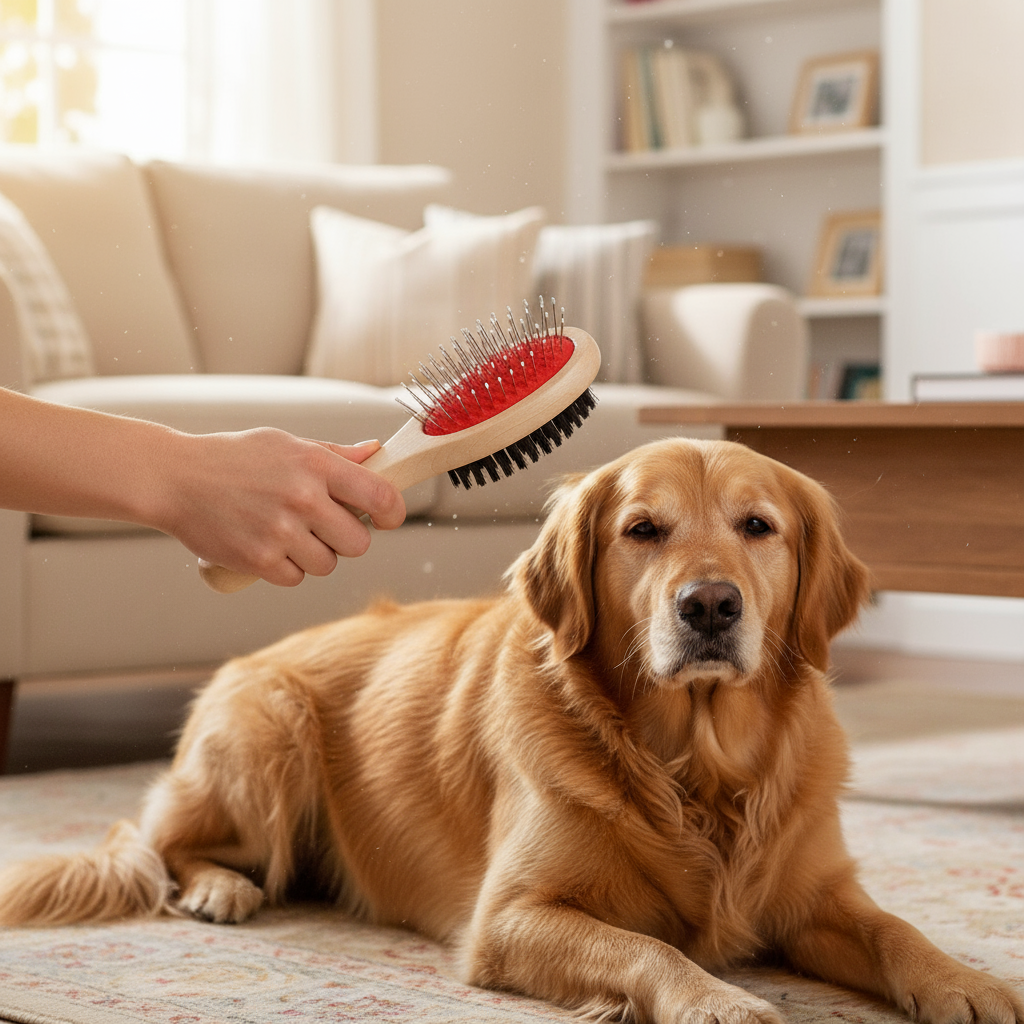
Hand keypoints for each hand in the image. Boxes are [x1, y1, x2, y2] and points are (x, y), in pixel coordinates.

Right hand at [158, 428, 405, 586]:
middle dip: (347, 539)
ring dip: (315, 555)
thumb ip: (335, 454)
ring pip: (327, 564)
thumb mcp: (286, 444)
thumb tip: (376, 453)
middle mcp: (303, 498)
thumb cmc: (234, 458)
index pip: (381, 496)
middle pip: (359, 543)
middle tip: (325, 527)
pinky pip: (295, 578)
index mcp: (316, 465)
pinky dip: (286, 568)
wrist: (174, 478)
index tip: (386, 518)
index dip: (392, 513)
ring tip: (289, 533)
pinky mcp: (258, 559)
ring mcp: (280, 532)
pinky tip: (268, 546)